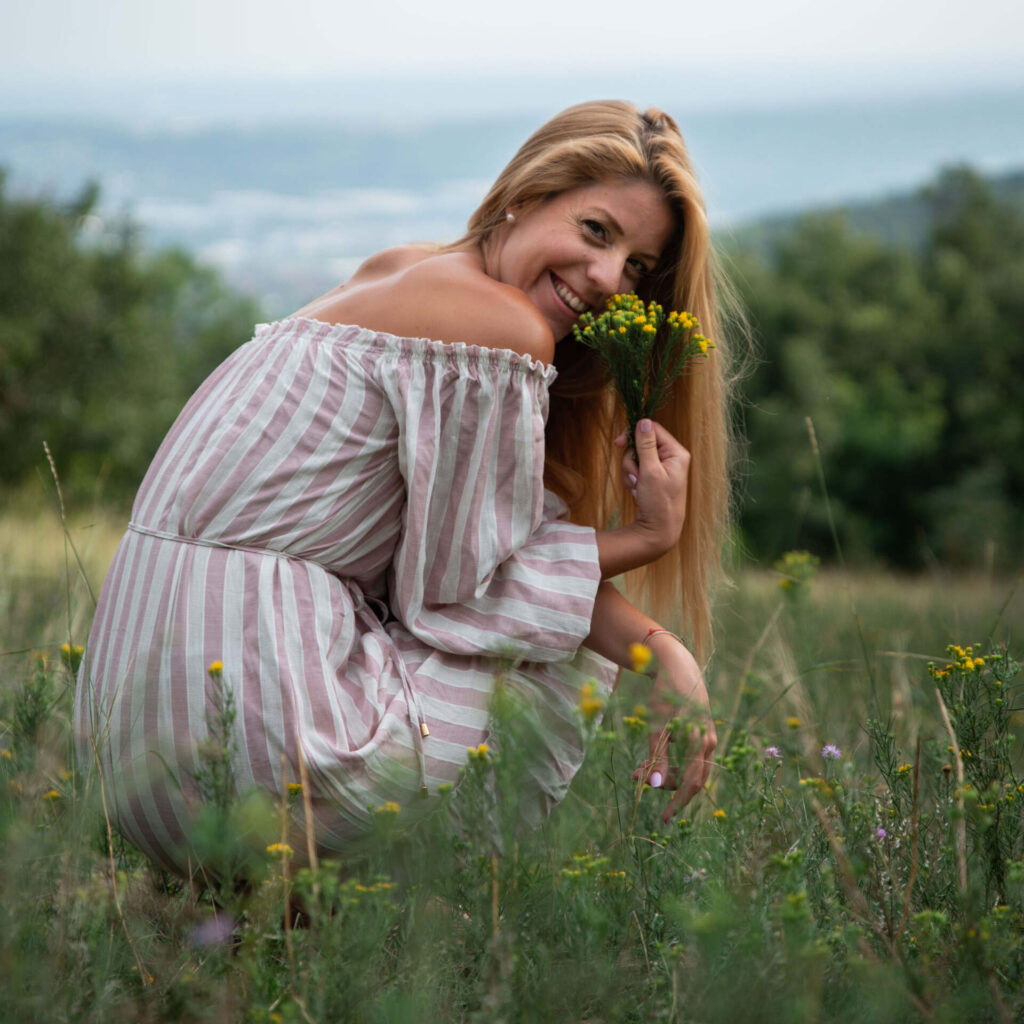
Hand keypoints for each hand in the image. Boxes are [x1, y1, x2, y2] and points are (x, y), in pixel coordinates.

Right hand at [615, 419, 688, 559]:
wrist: (657, 530)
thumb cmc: (658, 502)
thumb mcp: (650, 471)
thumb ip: (646, 445)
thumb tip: (644, 421)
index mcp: (676, 453)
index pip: (653, 430)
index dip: (634, 434)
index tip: (618, 443)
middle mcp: (671, 458)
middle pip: (641, 444)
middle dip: (632, 460)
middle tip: (635, 476)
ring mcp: (661, 468)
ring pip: (635, 457)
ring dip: (630, 472)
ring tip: (637, 487)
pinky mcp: (653, 477)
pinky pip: (636, 470)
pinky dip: (632, 480)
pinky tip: (637, 492)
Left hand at [630, 635, 715, 821]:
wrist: (679, 668)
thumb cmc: (665, 695)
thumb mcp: (656, 727)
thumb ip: (657, 757)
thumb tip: (655, 785)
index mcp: (698, 742)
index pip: (691, 784)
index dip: (677, 803)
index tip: (663, 818)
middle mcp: (707, 742)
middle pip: (690, 779)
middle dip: (666, 785)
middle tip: (637, 778)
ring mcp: (707, 737)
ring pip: (689, 768)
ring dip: (666, 773)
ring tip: (639, 767)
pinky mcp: (702, 732)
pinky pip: (690, 757)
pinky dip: (673, 761)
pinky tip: (653, 756)